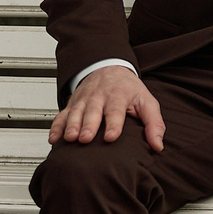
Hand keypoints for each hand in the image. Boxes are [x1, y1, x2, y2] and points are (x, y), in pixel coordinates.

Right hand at [51, 65, 165, 149]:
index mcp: (118, 96)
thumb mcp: (147, 101)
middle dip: (88, 125)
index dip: (113, 124)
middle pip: (92, 112)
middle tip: (85, 139)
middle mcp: (99, 97)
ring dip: (71, 125)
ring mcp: (83, 100)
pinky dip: (56, 126)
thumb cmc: (129, 89)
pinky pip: (61, 115)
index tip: (111, 137)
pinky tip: (54, 139)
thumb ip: (154, 123)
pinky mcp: (72, 104)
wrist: (108, 67)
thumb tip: (158, 146)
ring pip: (75, 113)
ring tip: (70, 138)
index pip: (116, 111)